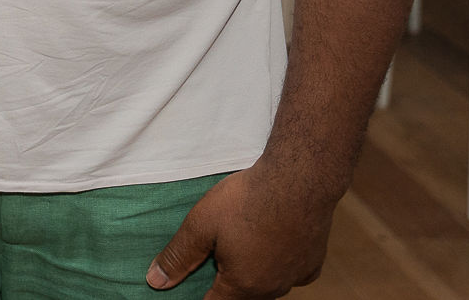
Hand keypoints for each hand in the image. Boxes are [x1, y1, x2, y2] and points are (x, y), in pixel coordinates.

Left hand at [147, 163, 333, 297]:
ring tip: (239, 249)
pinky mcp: (313, 262)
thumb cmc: (247, 200)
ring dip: (252, 275)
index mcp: (243, 285)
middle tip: (214, 259)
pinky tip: (270, 247)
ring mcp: (295, 277)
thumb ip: (179, 256)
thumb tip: (156, 281)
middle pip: (242, 296)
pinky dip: (278, 266)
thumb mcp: (201, 225)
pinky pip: (291, 273)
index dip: (200, 296)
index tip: (195, 284)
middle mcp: (272, 288)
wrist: (299, 180)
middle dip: (225, 284)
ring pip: (268, 286)